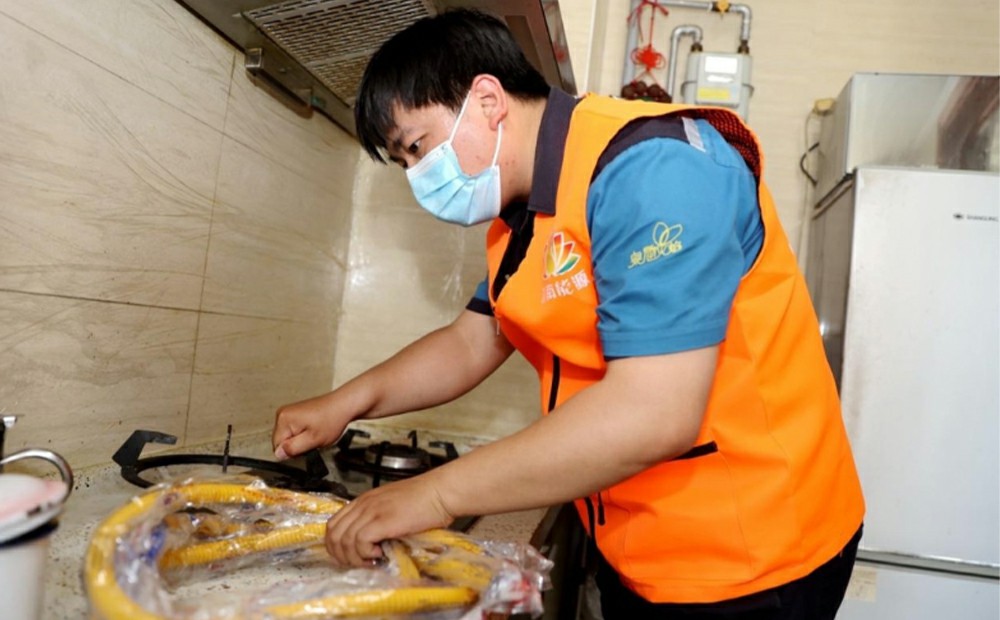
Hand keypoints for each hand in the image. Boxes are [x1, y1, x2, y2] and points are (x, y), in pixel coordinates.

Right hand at [272, 393, 354, 459]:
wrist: (343, 406)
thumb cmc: (332, 419)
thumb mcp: (312, 440)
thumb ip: (293, 449)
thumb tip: (279, 455)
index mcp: (284, 419)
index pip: (277, 447)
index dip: (292, 451)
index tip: (305, 446)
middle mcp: (283, 413)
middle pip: (281, 441)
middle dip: (295, 445)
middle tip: (311, 439)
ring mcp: (289, 412)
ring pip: (288, 437)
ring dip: (300, 439)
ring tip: (314, 433)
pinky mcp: (295, 412)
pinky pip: (293, 430)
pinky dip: (303, 433)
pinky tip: (313, 429)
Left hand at [324, 473, 454, 565]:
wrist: (441, 492)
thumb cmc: (425, 500)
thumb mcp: (393, 507)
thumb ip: (378, 521)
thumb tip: (372, 545)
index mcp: (364, 501)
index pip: (333, 525)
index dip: (336, 546)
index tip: (350, 557)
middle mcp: (364, 504)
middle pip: (333, 534)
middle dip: (341, 555)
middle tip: (359, 562)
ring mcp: (371, 511)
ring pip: (343, 541)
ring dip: (354, 557)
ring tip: (372, 559)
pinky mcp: (382, 521)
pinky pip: (359, 542)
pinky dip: (365, 553)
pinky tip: (380, 552)